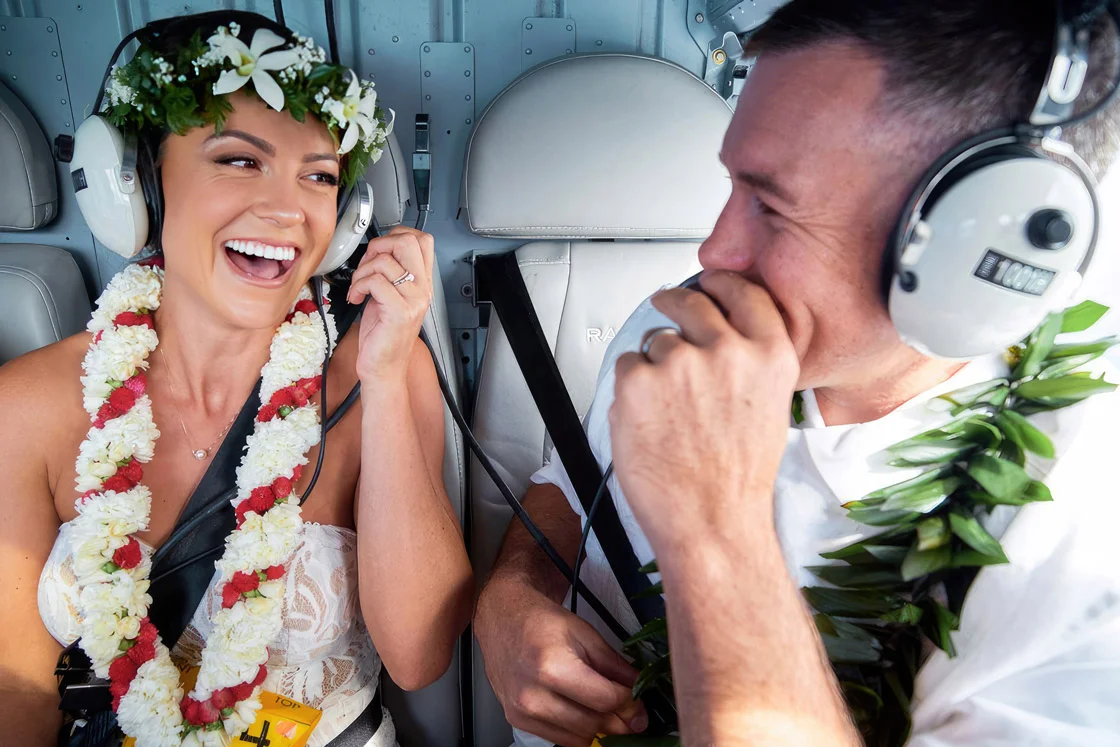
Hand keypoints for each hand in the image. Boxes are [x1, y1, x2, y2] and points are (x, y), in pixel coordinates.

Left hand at [347, 226, 434, 382]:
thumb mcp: (390, 296)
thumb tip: (375, 249)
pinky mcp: (399, 312)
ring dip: (361, 271)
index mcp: (422, 282)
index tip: (380, 249)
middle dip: (378, 245)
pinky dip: (358, 286)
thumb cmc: (383, 334)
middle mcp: (422, 289)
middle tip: (368, 264)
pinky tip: (357, 297)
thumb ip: (391, 272)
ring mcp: (413, 300)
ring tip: (359, 287)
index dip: (397, 234)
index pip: (423, 240)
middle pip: (407, 241)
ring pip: (384, 261)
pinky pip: (375, 281)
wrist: (384, 367)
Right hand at [475, 580, 647, 746]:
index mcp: (552, 666)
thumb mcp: (584, 633)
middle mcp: (534, 694)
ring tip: (606, 708)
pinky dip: (578, 731)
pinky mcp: (517, 720)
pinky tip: (583, 711)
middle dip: (620, 719)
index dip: (630, 703)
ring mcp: (523, 711)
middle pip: (594, 724)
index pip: (605, 700)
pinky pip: (560, 740)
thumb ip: (614, 664)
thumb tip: (637, 688)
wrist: (502, 620)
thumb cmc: (539, 622)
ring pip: (579, 738)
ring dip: (600, 727)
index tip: (639, 703)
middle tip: (631, 711)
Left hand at [608, 271, 798, 553]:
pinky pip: (626, 366)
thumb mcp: (771, 407)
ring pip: (654, 340)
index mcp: (769, 354)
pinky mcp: (638, 380)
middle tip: (665, 308)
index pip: (743, 292)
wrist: (712, 521)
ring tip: (668, 412)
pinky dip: (630, 390)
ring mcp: (680, 362)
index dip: (721, 283)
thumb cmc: (738, 478)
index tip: (709, 281)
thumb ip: (751, 362)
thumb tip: (722, 335)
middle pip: (690, 301)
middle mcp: (727, 350)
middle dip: (674, 303)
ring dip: (654, 365)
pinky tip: (649, 421)